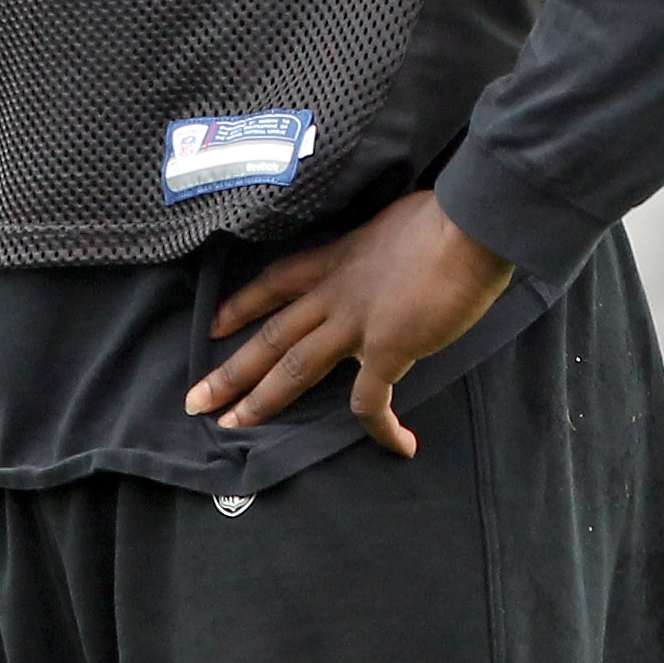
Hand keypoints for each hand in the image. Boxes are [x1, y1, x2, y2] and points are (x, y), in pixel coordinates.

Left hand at [185, 191, 512, 456]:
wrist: (469, 226)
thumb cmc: (448, 215)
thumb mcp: (397, 222)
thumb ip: (386, 246)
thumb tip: (402, 250)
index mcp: (339, 258)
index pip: (277, 282)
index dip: (243, 305)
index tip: (213, 325)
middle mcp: (337, 291)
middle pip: (271, 335)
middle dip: (229, 371)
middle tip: (194, 400)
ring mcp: (357, 322)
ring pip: (294, 368)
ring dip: (259, 401)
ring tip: (230, 429)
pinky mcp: (387, 349)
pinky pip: (372, 402)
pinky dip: (383, 428)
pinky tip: (398, 446)